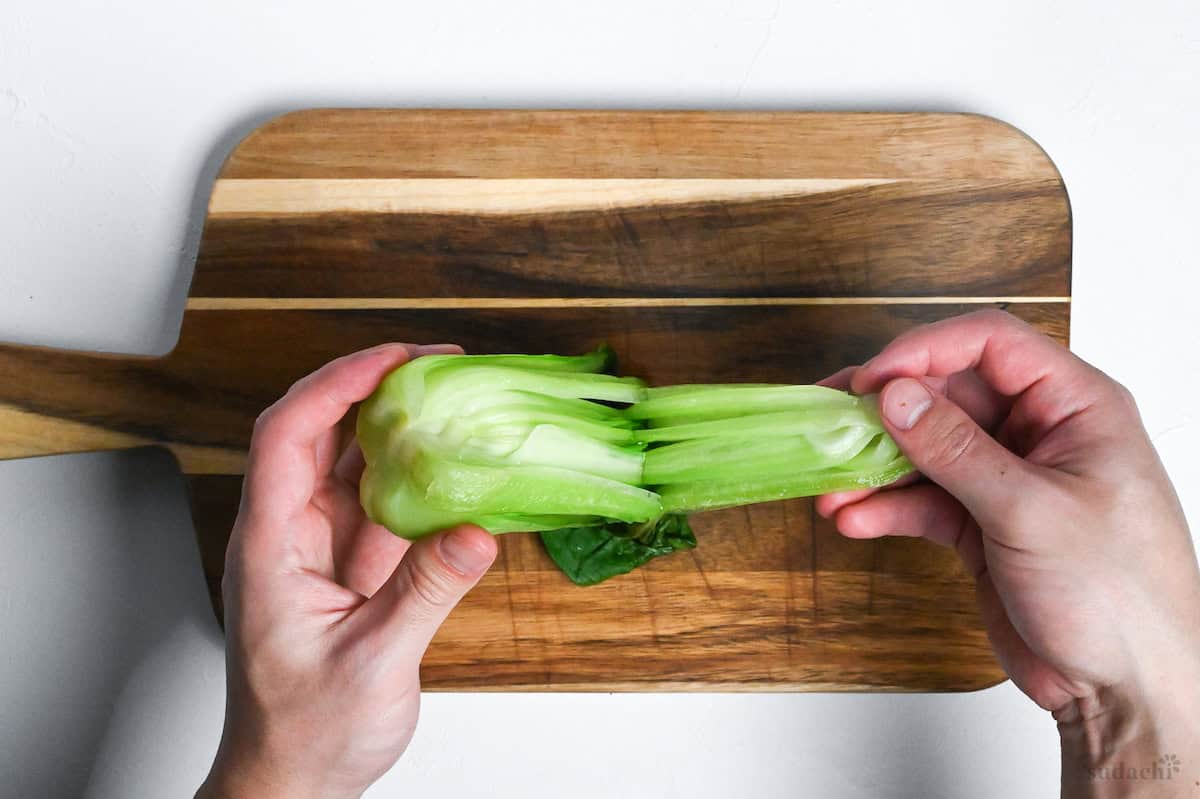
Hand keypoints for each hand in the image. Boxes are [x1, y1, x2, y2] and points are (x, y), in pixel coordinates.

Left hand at [197, 344, 498, 798]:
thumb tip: (475, 532)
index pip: (287, 436)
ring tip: (448, 398)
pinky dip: (415, 477)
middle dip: (370, 386)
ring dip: (395, 427)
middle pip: (318, 434)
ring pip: (351, 463)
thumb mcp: (372, 663)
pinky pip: (380, 504)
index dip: (335, 385)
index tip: (391, 358)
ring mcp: (319, 548)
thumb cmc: (304, 733)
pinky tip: (452, 467)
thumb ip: (424, 593)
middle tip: (433, 362)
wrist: (292, 779)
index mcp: (270, 546)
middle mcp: (289, 534)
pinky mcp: (350, 567)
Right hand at [817, 310, 1199, 791]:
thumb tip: (896, 396)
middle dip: (886, 414)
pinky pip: (924, 501)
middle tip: (830, 425)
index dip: (924, 351)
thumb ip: (955, 450)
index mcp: (1075, 406)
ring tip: (830, 487)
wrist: (1130, 690)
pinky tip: (853, 519)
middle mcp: (1040, 434)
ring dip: (875, 468)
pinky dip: (887, 508)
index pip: (990, 344)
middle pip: (947, 396)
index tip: (871, 380)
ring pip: (927, 450)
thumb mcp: (1030, 511)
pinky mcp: (984, 526)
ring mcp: (1009, 480)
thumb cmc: (1119, 596)